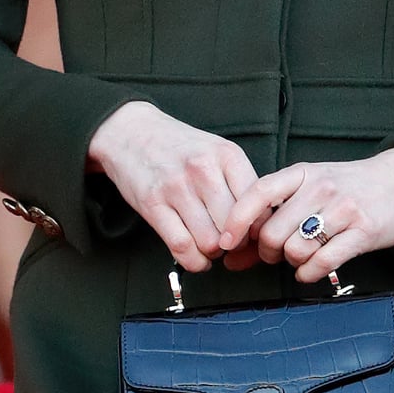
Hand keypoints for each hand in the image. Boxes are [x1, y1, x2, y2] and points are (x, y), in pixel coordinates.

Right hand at [87, 101, 262, 272]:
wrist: (130, 131)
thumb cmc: (179, 148)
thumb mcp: (217, 152)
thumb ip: (241, 183)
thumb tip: (263, 227)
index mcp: (227, 155)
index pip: (259, 208)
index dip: (258, 232)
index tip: (251, 237)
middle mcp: (203, 170)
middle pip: (235, 229)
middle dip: (234, 244)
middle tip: (227, 243)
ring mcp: (176, 187)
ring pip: (210, 243)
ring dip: (212, 253)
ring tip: (208, 245)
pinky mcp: (152, 204)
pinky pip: (182, 247)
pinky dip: (193, 261)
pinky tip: (195, 256)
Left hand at [219, 147, 393, 283]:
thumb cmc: (346, 187)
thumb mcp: (308, 188)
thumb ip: (273, 214)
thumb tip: (232, 256)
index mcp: (301, 173)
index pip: (257, 193)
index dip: (236, 221)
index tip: (225, 243)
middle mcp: (320, 189)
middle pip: (272, 231)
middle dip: (266, 251)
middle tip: (274, 253)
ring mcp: (343, 210)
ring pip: (295, 249)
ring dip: (290, 262)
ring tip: (298, 257)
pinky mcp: (364, 233)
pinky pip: (323, 263)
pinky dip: (308, 274)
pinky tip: (309, 271)